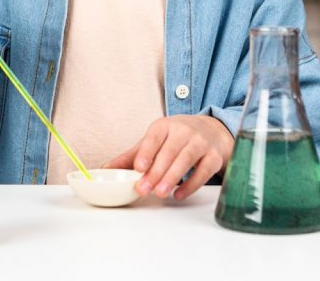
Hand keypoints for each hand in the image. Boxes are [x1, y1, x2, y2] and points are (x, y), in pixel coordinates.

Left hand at [104, 115, 234, 200]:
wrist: (213, 130)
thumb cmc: (178, 137)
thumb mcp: (155, 140)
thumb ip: (132, 155)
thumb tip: (105, 168)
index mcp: (164, 126)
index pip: (153, 137)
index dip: (146, 152)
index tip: (138, 167)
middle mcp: (184, 131)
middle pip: (169, 152)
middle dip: (156, 172)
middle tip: (143, 189)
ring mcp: (201, 143)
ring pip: (186, 160)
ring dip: (172, 178)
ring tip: (160, 193)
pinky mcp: (214, 156)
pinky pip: (203, 171)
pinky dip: (191, 184)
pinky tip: (179, 194)